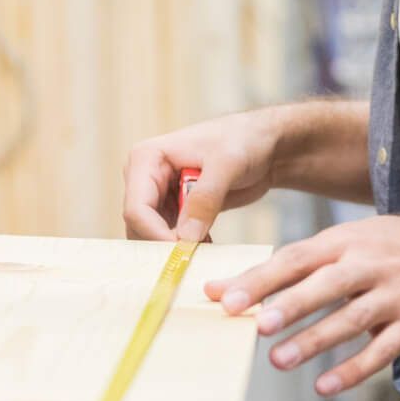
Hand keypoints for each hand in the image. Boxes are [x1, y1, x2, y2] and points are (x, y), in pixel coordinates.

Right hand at [122, 110, 280, 242]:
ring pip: (152, 236)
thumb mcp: (228, 164)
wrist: (263, 144)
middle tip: (193, 260)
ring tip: (204, 253)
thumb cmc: (244, 140)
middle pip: (139, 226)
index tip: (183, 253)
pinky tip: (209, 247)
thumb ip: (206, 197)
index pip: (137, 208)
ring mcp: (159, 195)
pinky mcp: (175, 210)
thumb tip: (186, 237)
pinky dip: (186, 247)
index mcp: (146, 159)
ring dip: (175, 249)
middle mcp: (146, 178)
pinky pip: (171, 237)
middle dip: (163, 246)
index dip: (155, 235)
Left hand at [206, 216, 399, 394]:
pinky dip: (353, 370)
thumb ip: (283, 269)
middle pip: (327, 286)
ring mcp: (393, 296)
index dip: (263, 279)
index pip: (297, 258)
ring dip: (316, 340)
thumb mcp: (338, 244)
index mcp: (344, 242)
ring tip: (280, 359)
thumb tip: (221, 292)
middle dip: (292, 305)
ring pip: (352, 319)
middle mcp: (369, 266)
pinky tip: (324, 386)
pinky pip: (381, 351)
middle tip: (259, 325)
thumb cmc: (382, 250)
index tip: (227, 299)